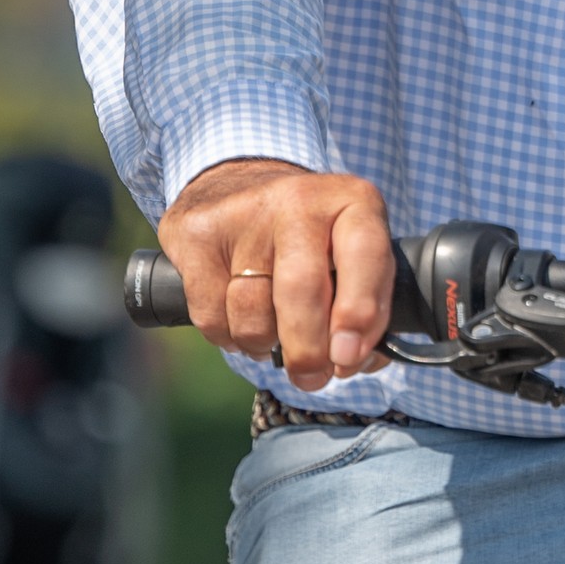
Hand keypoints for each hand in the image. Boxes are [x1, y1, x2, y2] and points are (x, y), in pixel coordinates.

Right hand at [158, 159, 393, 391]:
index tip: (348, 358)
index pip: (365, 256)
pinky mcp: (196, 234)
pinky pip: (211, 316)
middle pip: (301, 289)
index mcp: (353, 202)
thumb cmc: (311, 240)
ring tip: (273, 340)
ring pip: (253, 312)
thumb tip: (353, 362)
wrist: (237, 186)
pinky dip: (228, 338)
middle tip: (312, 377)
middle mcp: (299, 200)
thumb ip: (368, 310)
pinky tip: (239, 325)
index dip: (359, 313)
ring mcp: (244, 214)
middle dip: (308, 350)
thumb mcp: (353, 256)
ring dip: (264, 346)